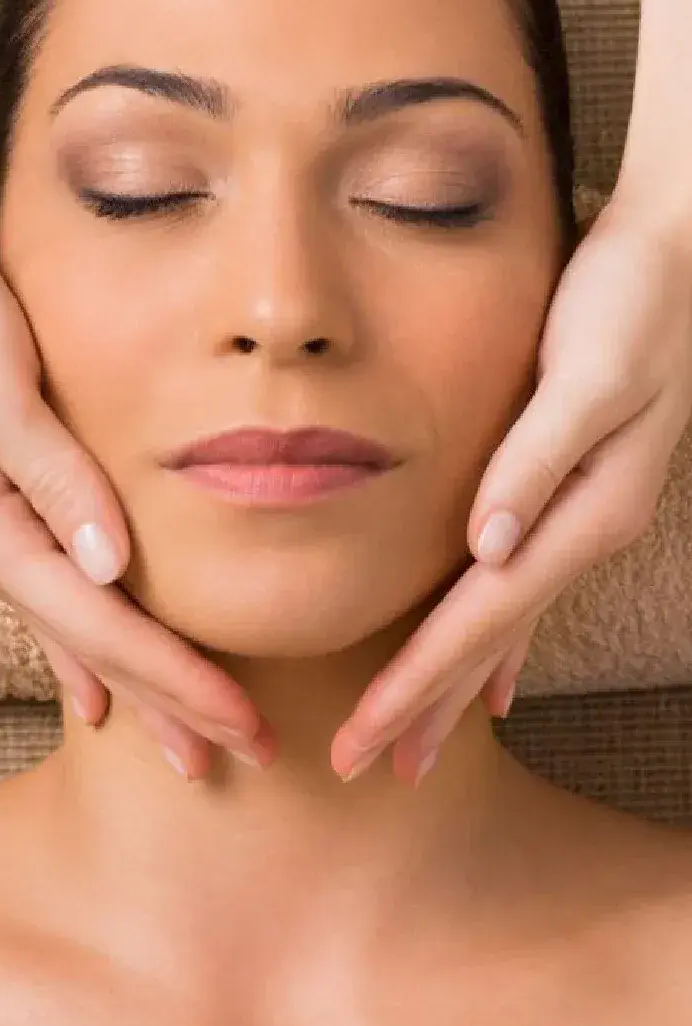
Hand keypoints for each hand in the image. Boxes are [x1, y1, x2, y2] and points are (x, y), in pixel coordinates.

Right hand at [0, 184, 271, 776]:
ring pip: (79, 631)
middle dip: (167, 706)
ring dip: (137, 687)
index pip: (101, 629)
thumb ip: (59, 482)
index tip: (241, 725)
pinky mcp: (0, 505)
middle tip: (240, 758)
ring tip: (184, 744)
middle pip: (92, 649)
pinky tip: (96, 691)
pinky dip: (89, 647)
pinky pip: (56, 597)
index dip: (174, 681)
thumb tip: (115, 569)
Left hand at [330, 195, 691, 783]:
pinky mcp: (572, 493)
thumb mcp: (590, 372)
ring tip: (415, 745)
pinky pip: (526, 588)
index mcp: (586, 511)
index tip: (368, 741)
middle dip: (427, 707)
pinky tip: (489, 681)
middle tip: (365, 770)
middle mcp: (586, 528)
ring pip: (504, 622)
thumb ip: (537, 458)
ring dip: (455, 686)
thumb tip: (486, 546)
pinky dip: (500, 641)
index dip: (422, 683)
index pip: (484, 617)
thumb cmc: (629, 301)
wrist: (677, 254)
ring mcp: (585, 517)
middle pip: (490, 639)